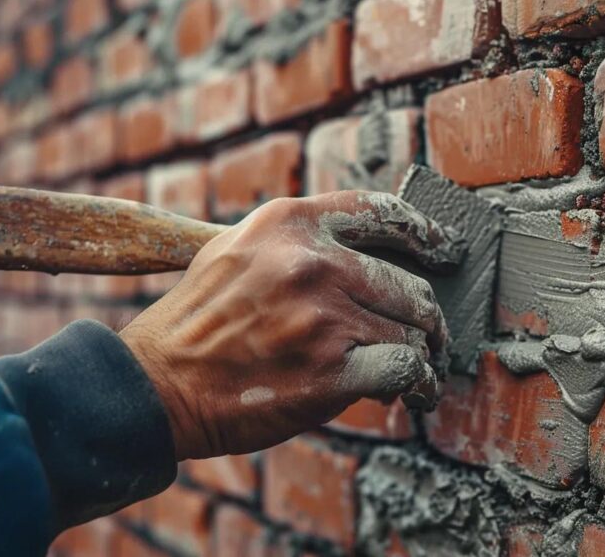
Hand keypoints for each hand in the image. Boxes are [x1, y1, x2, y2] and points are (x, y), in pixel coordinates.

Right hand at [119, 191, 461, 459]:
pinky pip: (404, 369)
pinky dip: (414, 383)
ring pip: (412, 330)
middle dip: (428, 317)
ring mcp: (323, 317)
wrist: (158, 386)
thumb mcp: (237, 251)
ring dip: (422, 355)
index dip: (426, 232)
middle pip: (409, 284)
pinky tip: (410, 392)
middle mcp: (312, 262)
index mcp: (290, 223)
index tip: (446, 249)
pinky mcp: (330, 371)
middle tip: (432, 335)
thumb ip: (297, 241)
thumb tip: (365, 251)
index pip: (383, 212)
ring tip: (419, 372)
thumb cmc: (199, 321)